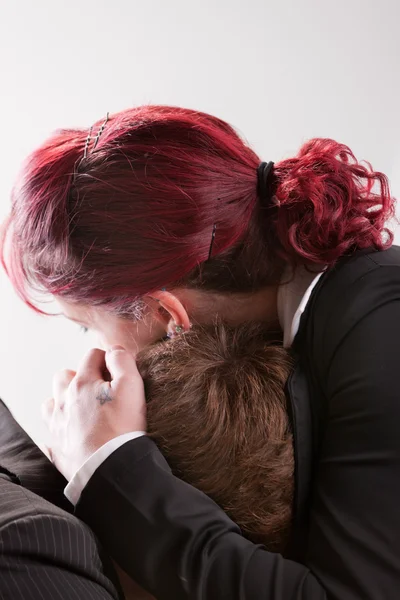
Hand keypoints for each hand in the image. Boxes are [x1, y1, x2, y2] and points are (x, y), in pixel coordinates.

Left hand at [43, 346, 146, 480]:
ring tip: (84, 409)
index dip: (108, 359)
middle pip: (64, 375)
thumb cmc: (123, 426)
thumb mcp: (131, 386)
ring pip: (52, 401)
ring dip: (65, 399)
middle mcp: (64, 400)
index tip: (119, 373)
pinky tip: (71, 431)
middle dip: (81, 376)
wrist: (110, 467)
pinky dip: (58, 427)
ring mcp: (58, 423)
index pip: (92, 356)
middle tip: (101, 390)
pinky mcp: (58, 445)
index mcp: (82, 383)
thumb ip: (123, 361)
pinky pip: (50, 431)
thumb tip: (114, 351)